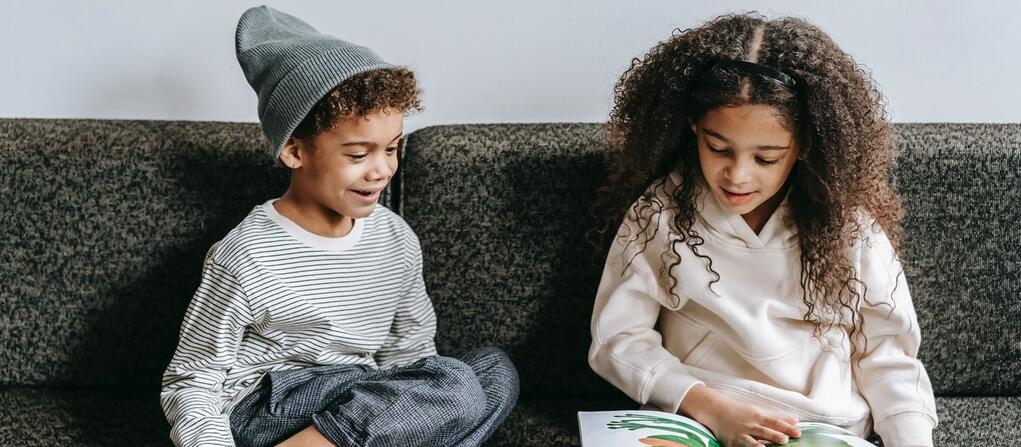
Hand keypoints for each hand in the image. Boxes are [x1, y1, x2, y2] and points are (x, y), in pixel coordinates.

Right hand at [679, 384, 800, 445]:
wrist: (715, 410)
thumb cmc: (740, 411)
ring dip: (758, 446)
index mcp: (758, 417)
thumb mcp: (758, 411)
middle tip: (784, 440)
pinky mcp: (732, 444)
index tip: (798, 432)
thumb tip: (795, 420)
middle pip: (764, 432)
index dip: (787, 428)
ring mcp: (740, 435)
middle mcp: (750, 426)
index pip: (775, 422)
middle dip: (774, 436)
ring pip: (751, 442)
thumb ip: (777, 418)